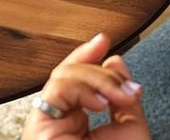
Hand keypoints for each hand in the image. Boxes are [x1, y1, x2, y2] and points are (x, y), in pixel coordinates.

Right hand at [21, 33, 150, 139]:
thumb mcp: (130, 130)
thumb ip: (123, 97)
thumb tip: (114, 60)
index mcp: (76, 123)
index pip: (76, 79)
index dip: (87, 55)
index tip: (104, 39)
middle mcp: (58, 122)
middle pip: (67, 72)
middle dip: (101, 70)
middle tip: (128, 87)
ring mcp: (47, 125)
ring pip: (62, 76)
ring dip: (97, 78)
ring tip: (118, 97)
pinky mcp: (39, 129)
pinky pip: (56, 89)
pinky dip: (83, 88)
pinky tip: (100, 102)